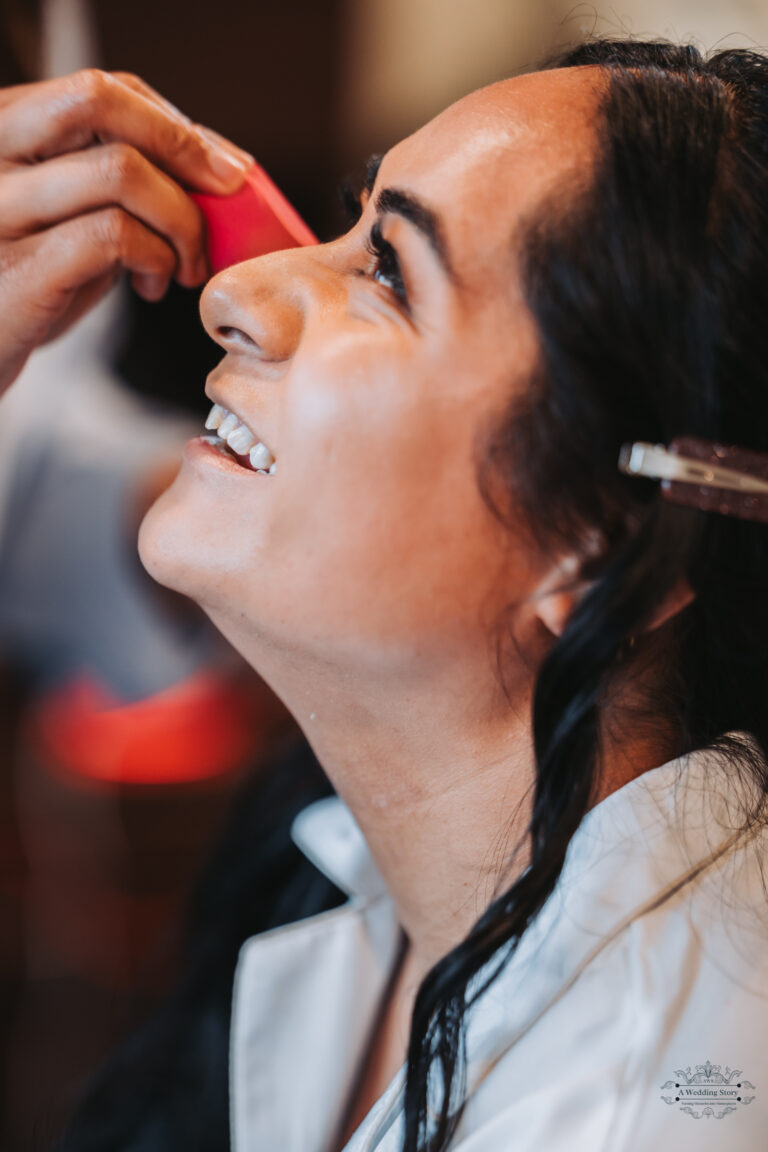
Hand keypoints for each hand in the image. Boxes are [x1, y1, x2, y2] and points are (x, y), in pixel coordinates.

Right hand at [0, 69, 252, 392]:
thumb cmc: (34, 283)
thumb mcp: (71, 215)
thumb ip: (120, 181)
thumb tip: (220, 164)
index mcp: (5, 126)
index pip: (103, 90)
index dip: (176, 126)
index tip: (224, 169)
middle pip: (100, 101)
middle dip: (185, 148)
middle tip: (226, 197)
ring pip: (119, 170)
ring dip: (181, 221)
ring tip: (185, 266)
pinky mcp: (16, 269)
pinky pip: (111, 235)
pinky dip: (156, 257)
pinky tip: (154, 284)